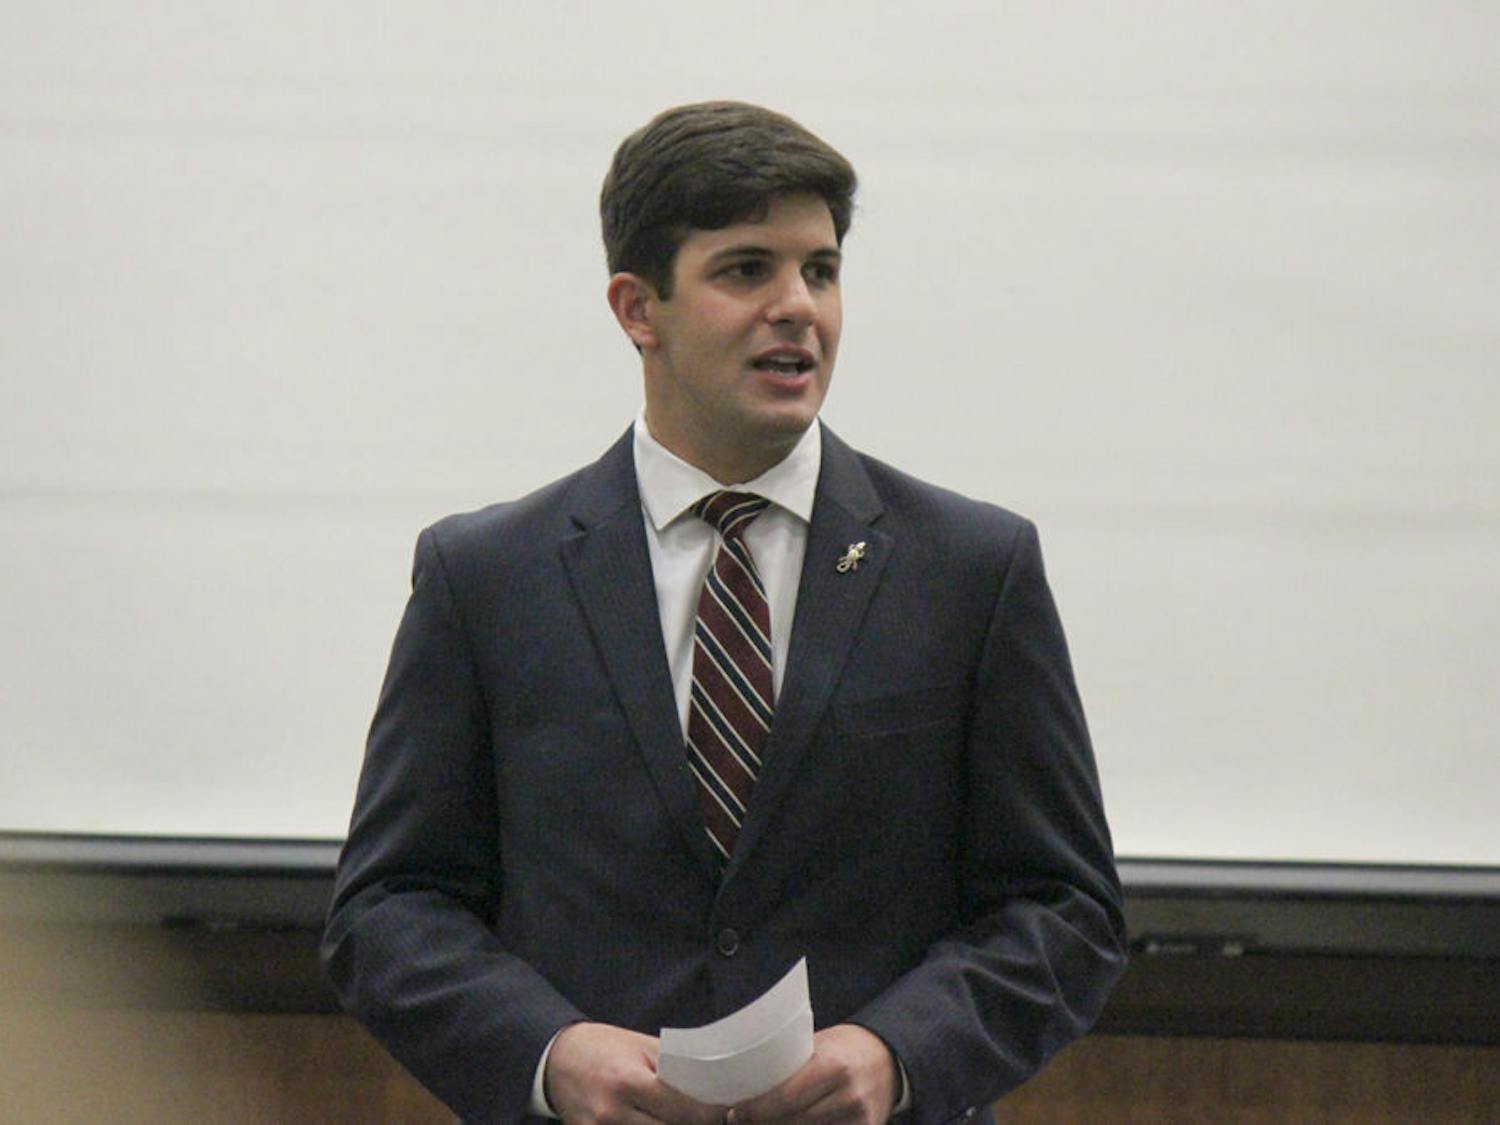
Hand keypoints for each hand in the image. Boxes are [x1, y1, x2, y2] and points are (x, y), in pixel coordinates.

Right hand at [544, 1021, 726, 1123]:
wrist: (558, 1058)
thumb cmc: (605, 1048)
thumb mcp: (642, 1047)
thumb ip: (675, 1068)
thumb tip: (713, 1087)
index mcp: (627, 1081)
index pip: (681, 1108)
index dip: (709, 1113)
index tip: (722, 1109)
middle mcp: (612, 1112)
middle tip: (707, 1116)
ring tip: (682, 1119)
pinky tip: (656, 1122)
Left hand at [730, 1024, 897, 1123]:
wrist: (887, 1058)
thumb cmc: (844, 1049)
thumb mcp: (818, 1047)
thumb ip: (790, 1068)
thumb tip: (746, 1084)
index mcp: (833, 1065)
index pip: (784, 1097)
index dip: (755, 1110)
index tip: (735, 1112)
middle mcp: (847, 1095)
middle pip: (791, 1122)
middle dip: (762, 1124)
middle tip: (740, 1119)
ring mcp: (858, 1119)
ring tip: (764, 1121)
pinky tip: (789, 1123)